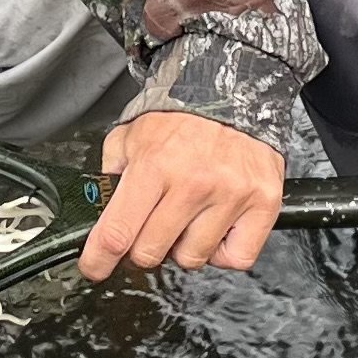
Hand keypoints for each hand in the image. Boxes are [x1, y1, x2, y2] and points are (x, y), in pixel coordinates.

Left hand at [76, 110, 283, 279]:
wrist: (234, 90)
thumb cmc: (182, 117)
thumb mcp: (131, 135)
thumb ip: (111, 174)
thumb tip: (100, 213)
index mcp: (155, 165)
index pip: (117, 232)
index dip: (98, 260)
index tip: (94, 267)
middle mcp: (193, 182)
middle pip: (150, 253)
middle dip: (142, 245)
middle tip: (151, 223)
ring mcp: (231, 195)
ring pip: (192, 259)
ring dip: (184, 246)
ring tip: (189, 215)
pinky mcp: (262, 203)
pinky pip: (235, 259)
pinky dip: (223, 251)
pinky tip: (216, 226)